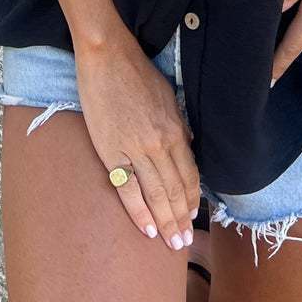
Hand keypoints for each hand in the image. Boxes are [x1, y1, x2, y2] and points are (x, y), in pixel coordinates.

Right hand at [74, 30, 200, 250]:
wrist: (107, 58)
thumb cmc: (138, 74)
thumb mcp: (169, 97)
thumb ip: (180, 126)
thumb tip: (188, 148)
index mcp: (176, 130)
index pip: (190, 175)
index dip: (193, 199)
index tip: (194, 217)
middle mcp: (160, 144)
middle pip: (175, 191)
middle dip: (182, 220)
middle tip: (185, 243)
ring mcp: (136, 150)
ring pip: (156, 195)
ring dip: (166, 222)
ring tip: (172, 243)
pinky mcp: (112, 152)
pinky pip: (128, 190)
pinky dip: (140, 212)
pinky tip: (148, 229)